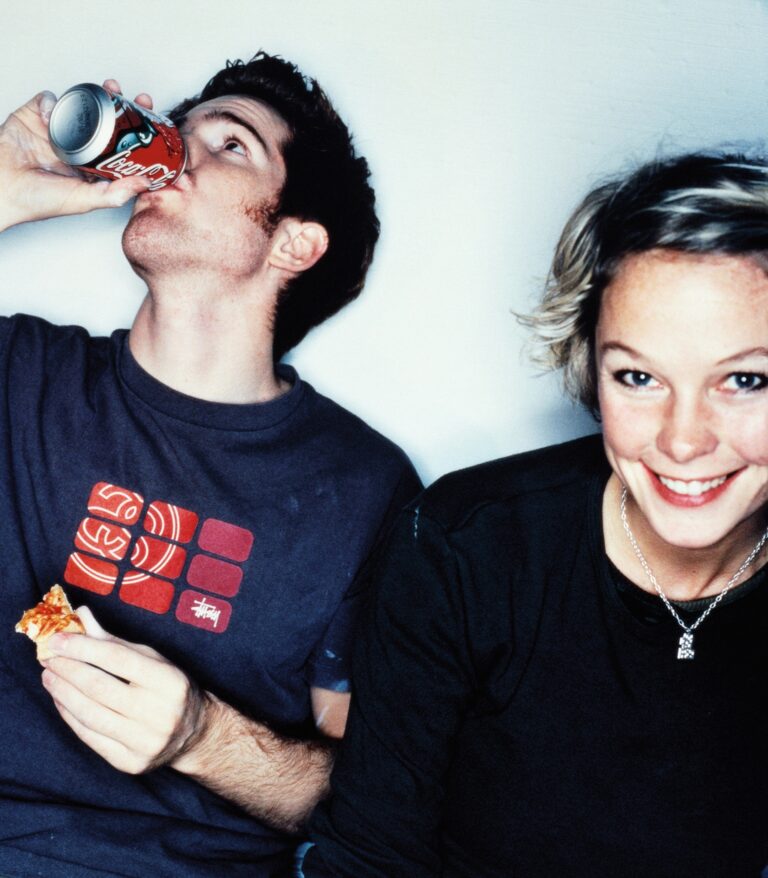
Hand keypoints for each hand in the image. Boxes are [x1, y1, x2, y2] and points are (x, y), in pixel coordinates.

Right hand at [0, 79, 153, 231]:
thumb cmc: (36, 202)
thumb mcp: (82, 201)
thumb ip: (113, 194)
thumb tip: (143, 183)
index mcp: (92, 165)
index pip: (119, 143)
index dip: (135, 131)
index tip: (150, 121)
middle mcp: (77, 146)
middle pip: (105, 119)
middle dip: (121, 105)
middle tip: (133, 97)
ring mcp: (57, 130)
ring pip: (80, 105)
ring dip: (94, 95)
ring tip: (106, 90)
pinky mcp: (35, 115)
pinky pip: (49, 100)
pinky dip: (53, 103)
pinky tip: (52, 116)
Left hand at [41, 606, 210, 774]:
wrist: (194, 733)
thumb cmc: (169, 688)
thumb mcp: (152, 660)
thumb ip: (115, 642)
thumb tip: (81, 618)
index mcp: (169, 681)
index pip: (117, 658)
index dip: (83, 647)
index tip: (57, 639)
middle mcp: (159, 713)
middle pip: (98, 687)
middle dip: (67, 670)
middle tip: (48, 658)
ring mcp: (144, 741)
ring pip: (90, 714)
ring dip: (62, 693)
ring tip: (49, 677)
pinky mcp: (129, 762)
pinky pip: (90, 737)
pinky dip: (70, 716)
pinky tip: (61, 700)